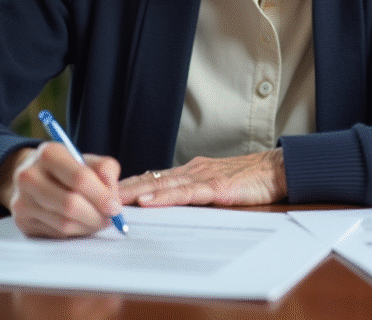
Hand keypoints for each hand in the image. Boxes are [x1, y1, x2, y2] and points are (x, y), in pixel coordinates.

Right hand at [0, 143, 123, 237]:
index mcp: (48, 153)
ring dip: (88, 226)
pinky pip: (56, 234)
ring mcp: (22, 201)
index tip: (115, 206)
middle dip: (96, 215)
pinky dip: (75, 232)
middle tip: (111, 218)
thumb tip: (113, 195)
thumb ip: (106, 170)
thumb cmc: (67, 168)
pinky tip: (81, 224)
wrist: (33, 176)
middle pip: (70, 204)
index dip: (101, 196)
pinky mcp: (22, 221)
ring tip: (99, 221)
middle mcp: (29, 176)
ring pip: (64, 223)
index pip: (79, 178)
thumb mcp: (88, 160)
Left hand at [118, 148, 286, 207]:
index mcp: (191, 171)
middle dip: (121, 187)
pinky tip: (148, 202)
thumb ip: (195, 191)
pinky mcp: (216, 187)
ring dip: (134, 192)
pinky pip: (185, 193)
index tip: (102, 189)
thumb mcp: (216, 185)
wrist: (278, 169)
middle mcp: (192, 170)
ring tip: (111, 199)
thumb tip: (170, 202)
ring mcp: (203, 177)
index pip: (152, 177)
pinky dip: (164, 197)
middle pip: (150, 179)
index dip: (127, 183)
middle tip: (93, 193)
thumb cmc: (250, 179)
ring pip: (161, 185)